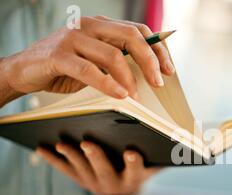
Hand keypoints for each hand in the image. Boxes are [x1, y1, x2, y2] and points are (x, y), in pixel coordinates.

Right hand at [0, 16, 173, 101]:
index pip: (139, 31)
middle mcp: (89, 26)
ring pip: (112, 54)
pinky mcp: (58, 55)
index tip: (169, 70)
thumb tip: (149, 76)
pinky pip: (89, 70)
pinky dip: (108, 84)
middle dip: (150, 61)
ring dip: (130, 78)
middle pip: (131, 37)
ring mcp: (72, 38)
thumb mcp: (96, 62)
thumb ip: (118, 61)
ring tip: (137, 96)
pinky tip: (120, 95)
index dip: (157, 50)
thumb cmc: (65, 68)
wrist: (25, 70)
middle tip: (159, 83)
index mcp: (102, 25)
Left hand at [36, 141, 161, 194]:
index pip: (136, 170)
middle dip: (96, 158)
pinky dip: (54, 160)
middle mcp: (114, 185)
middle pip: (105, 172)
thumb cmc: (144, 165)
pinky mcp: (81, 181)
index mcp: (135, 179)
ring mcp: (96, 184)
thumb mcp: (157, 162)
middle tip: (88, 143)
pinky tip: (42, 148)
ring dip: (72, 157)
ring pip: (82, 171)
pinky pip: (66, 171)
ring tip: (62, 143)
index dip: (134, 163)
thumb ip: (166, 152)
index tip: (131, 151)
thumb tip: (181, 134)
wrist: (126, 187)